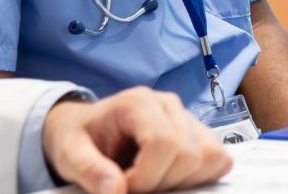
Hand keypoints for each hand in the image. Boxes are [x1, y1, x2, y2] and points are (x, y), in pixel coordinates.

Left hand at [41, 88, 232, 193]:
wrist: (84, 128)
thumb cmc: (77, 139)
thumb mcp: (69, 155)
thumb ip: (89, 172)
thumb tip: (116, 191)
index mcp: (138, 103)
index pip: (164, 143)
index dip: (146, 177)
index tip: (123, 187)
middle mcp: (169, 105)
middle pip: (190, 154)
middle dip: (162, 182)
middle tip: (133, 185)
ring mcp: (188, 117)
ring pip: (210, 157)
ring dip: (183, 181)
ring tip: (152, 180)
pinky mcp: (199, 132)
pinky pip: (219, 158)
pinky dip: (200, 175)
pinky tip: (169, 176)